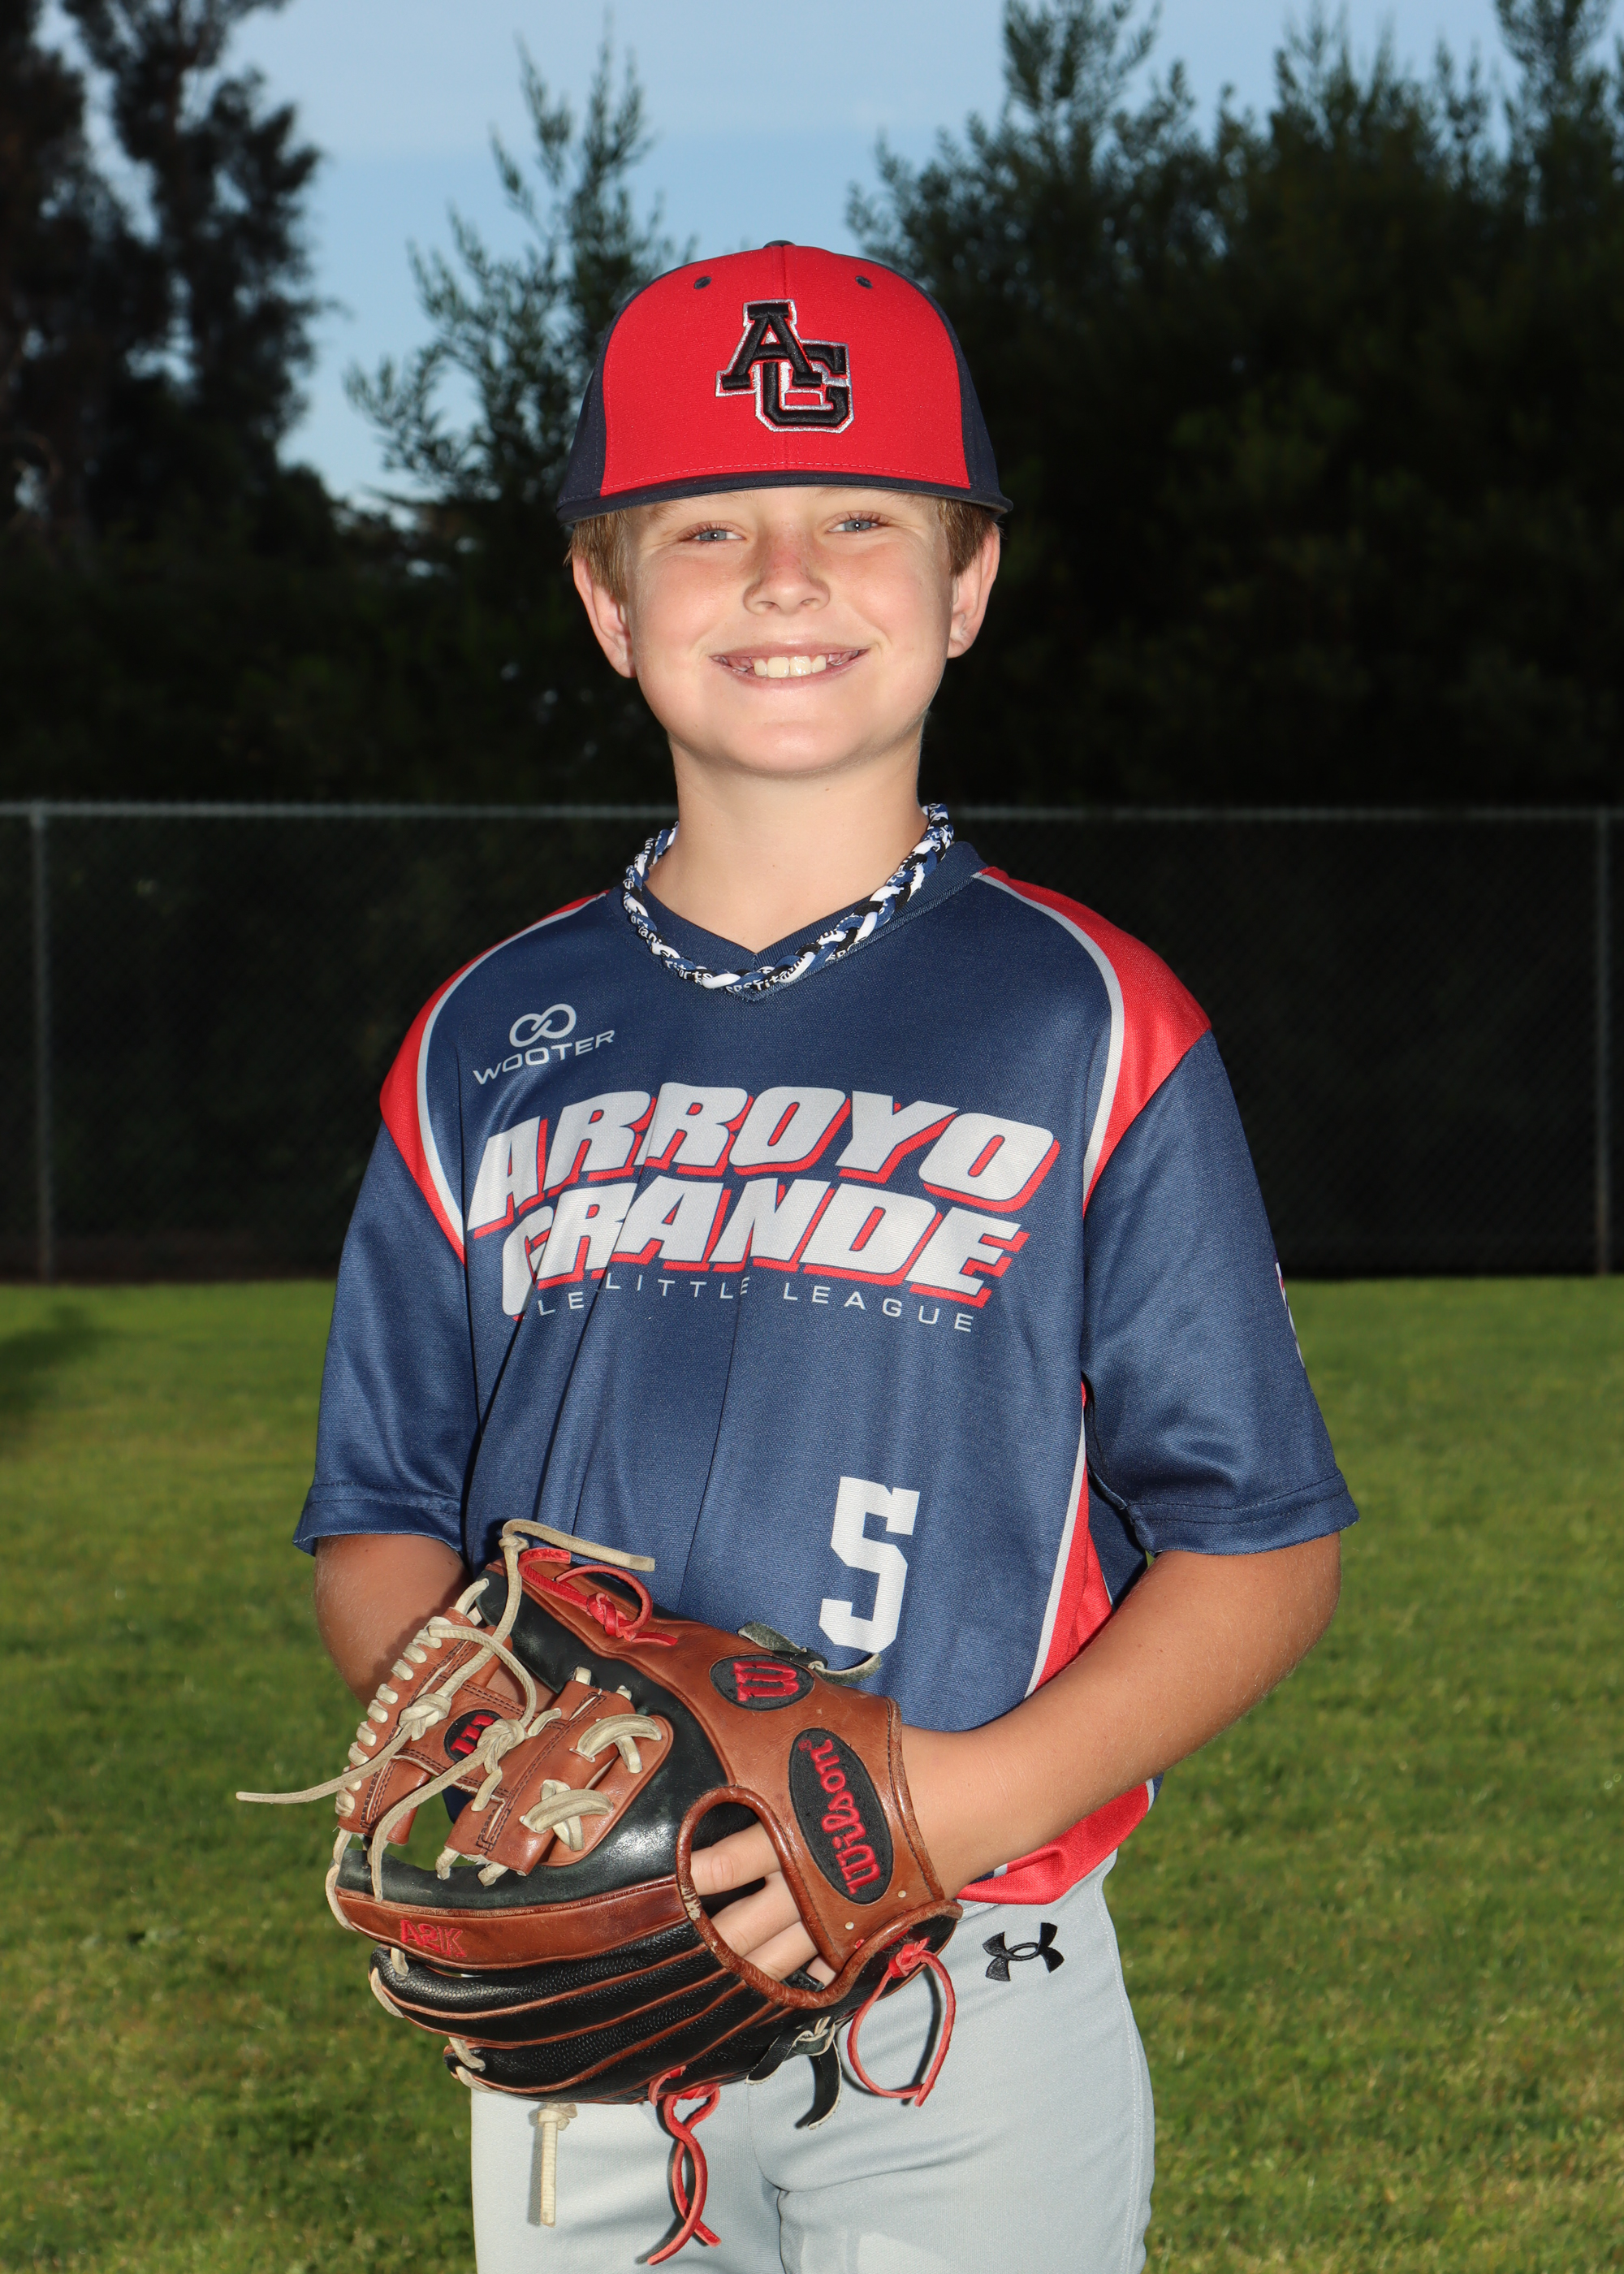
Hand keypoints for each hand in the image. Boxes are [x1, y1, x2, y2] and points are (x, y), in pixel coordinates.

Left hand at [686, 1727, 989, 1980]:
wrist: (972, 1800)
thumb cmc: (901, 1758)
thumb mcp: (839, 1729)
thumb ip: (789, 1725)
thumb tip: (746, 1685)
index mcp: (794, 1827)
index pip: (724, 1861)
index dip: (687, 1876)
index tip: (659, 1881)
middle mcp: (807, 1878)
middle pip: (740, 1925)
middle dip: (702, 1937)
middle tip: (667, 1945)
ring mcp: (837, 1913)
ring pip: (776, 1958)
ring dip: (739, 1967)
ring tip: (703, 1976)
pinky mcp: (865, 1930)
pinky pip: (821, 1965)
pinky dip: (795, 1976)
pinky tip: (771, 1987)